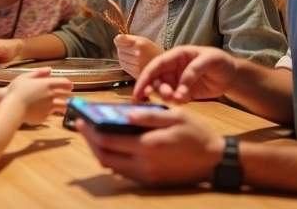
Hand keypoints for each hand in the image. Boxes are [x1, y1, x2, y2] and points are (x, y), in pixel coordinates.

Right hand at [4, 68, 73, 124]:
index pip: (64, 83)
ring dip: (63, 105)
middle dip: (68, 95)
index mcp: (47, 84)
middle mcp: (51, 95)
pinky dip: (51, 112)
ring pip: (62, 106)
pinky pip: (51, 114)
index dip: (69, 84)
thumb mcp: (25, 77)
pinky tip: (47, 111)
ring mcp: (49, 107)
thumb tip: (50, 70)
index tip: (70, 86)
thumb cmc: (16, 90)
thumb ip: (39, 72)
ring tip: (62, 106)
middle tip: (67, 95)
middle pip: (66, 95)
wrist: (12, 108)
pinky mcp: (45, 117)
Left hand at [78, 107, 224, 186]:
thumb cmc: (197, 135)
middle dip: (90, 142)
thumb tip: (126, 113)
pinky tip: (114, 146)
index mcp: (149, 145)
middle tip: (83, 128)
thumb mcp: (176, 116)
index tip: (81, 120)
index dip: (91, 131)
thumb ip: (149, 115)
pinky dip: (115, 159)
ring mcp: (147, 176)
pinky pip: (124, 172)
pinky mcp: (151, 182)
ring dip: (101, 151)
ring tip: (95, 135)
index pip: (109, 140)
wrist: (215, 161)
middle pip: (105, 156)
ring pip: (112, 166)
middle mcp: (145, 164)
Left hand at [114, 34, 163, 78]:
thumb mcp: (142, 40)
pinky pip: (124, 67)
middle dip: (121, 49)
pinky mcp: (136, 74)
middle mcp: (138, 55)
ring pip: (120, 59)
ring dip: (122, 56)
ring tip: (130, 55)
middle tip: (129, 49)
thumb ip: (128, 38)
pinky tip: (131, 62)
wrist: (163, 64)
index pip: (120, 41)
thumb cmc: (152, 50)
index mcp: (140, 44)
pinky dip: (125, 64)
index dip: (119, 40)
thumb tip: (115, 39)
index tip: (120, 40)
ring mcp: (136, 66)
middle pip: (120, 50)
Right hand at [132, 45, 237, 103]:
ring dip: (165, 96)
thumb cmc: (220, 62)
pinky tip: (182, 101)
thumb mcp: (209, 61)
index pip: (155, 65)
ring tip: (178, 100)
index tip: (138, 92)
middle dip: (157, 89)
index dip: (145, 77)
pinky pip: (172, 97)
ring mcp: (176, 80)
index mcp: (176, 55)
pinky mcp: (182, 92)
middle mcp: (172, 67)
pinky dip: (174, 101)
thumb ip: (193, 73)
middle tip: (168, 97)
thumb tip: (179, 91)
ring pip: (162, 90)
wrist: (232, 75)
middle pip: (156, 79)